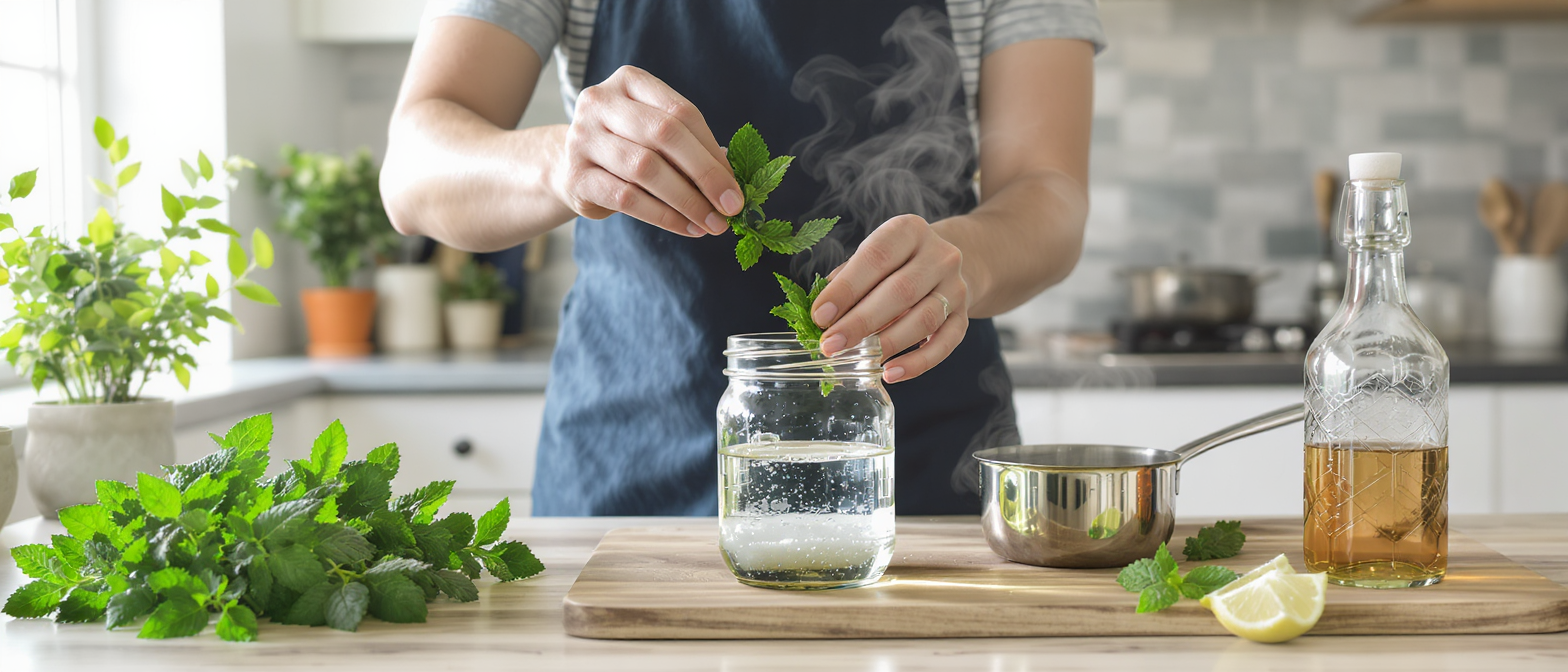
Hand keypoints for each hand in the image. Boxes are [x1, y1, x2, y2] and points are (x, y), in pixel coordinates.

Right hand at [552, 66, 742, 236]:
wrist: (567, 166)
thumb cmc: (626, 147)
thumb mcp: (656, 136)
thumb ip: (690, 147)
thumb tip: (732, 180)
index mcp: (629, 81)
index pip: (681, 111)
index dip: (712, 150)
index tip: (735, 184)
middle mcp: (601, 102)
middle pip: (664, 134)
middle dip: (704, 174)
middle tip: (731, 206)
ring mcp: (583, 138)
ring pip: (646, 169)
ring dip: (687, 200)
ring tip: (712, 223)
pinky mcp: (576, 176)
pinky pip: (627, 199)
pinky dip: (664, 216)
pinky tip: (687, 228)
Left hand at [811, 215, 967, 382]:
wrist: (944, 265)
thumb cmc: (895, 263)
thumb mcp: (872, 257)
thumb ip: (848, 280)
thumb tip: (822, 315)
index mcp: (909, 231)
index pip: (876, 258)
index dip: (846, 289)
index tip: (820, 316)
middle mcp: (939, 255)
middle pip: (901, 291)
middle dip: (861, 322)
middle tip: (832, 345)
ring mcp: (956, 287)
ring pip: (924, 319)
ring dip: (888, 343)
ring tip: (859, 360)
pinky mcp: (963, 316)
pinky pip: (945, 344)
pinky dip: (917, 363)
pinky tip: (891, 373)